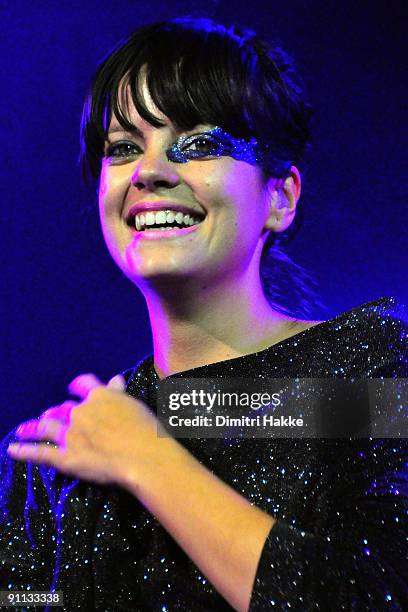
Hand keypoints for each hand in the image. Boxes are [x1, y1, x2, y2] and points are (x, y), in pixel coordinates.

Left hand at [7, 373, 160, 486]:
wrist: (144, 455)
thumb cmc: (147, 429)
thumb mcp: (134, 404)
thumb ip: (119, 393)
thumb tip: (115, 378)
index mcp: (100, 397)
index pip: (83, 385)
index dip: (77, 387)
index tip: (73, 388)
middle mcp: (82, 412)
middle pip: (64, 408)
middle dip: (56, 411)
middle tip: (51, 415)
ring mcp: (72, 434)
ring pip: (46, 427)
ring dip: (32, 427)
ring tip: (23, 429)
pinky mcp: (66, 457)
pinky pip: (41, 453)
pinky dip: (25, 451)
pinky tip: (13, 450)